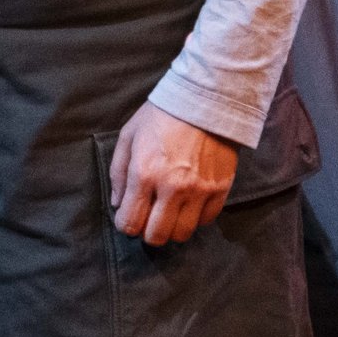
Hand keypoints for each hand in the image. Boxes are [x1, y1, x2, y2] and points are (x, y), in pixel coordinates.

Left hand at [107, 100, 237, 245]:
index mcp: (144, 174)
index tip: (128, 217)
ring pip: (182, 234)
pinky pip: (206, 221)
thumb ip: (118, 172)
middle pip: (157, 236)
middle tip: (148, 219)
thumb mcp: (129, 136)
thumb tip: (117, 204)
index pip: (131, 222)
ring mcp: (199, 191)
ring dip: (171, 229)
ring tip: (168, 214)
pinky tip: (188, 205)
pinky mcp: (220, 190)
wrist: (205, 100)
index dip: (126, 225)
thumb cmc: (161, 115)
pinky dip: (194, 219)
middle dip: (147, 232)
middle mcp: (171, 188)